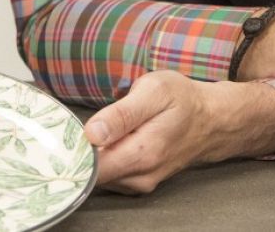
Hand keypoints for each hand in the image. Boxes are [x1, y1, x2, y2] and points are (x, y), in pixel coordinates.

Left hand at [85, 72, 274, 192]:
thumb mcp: (153, 92)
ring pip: (98, 177)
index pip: (90, 168)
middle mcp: (140, 177)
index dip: (71, 152)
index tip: (62, 134)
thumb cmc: (182, 100)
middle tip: (71, 127)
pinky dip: (101, 160)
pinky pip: (110, 176)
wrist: (212, 119)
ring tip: (92, 130)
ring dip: (89, 156)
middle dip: (77, 154)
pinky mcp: (139, 181)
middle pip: (90, 175)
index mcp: (141, 154)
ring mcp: (140, 183)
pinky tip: (104, 141)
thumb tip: (91, 133)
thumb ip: (121, 114)